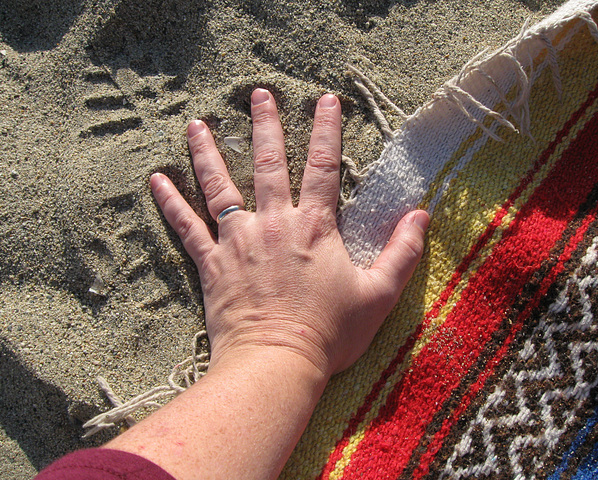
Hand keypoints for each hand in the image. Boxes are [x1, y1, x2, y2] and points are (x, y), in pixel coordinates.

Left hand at [150, 88, 428, 377]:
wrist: (276, 364)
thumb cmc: (330, 333)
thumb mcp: (379, 295)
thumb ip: (402, 252)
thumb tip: (422, 215)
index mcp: (314, 227)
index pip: (323, 167)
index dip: (327, 130)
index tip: (326, 100)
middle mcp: (273, 224)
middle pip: (268, 164)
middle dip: (265, 126)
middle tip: (257, 95)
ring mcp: (238, 241)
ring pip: (221, 186)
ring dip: (209, 152)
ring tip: (197, 124)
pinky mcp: (212, 264)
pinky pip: (187, 227)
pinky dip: (170, 203)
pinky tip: (156, 180)